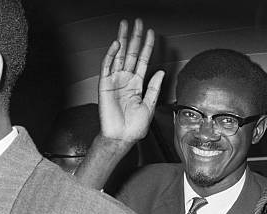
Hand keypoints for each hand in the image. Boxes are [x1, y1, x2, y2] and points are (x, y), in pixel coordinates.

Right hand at [99, 18, 164, 143]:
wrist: (121, 137)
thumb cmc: (134, 127)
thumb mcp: (150, 106)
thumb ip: (154, 88)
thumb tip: (161, 72)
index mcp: (137, 84)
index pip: (143, 60)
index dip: (147, 46)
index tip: (152, 33)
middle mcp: (126, 80)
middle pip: (130, 53)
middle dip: (134, 37)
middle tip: (137, 22)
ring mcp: (115, 81)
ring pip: (118, 55)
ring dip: (122, 40)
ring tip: (124, 25)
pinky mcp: (105, 85)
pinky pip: (107, 66)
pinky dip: (111, 54)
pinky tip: (117, 44)